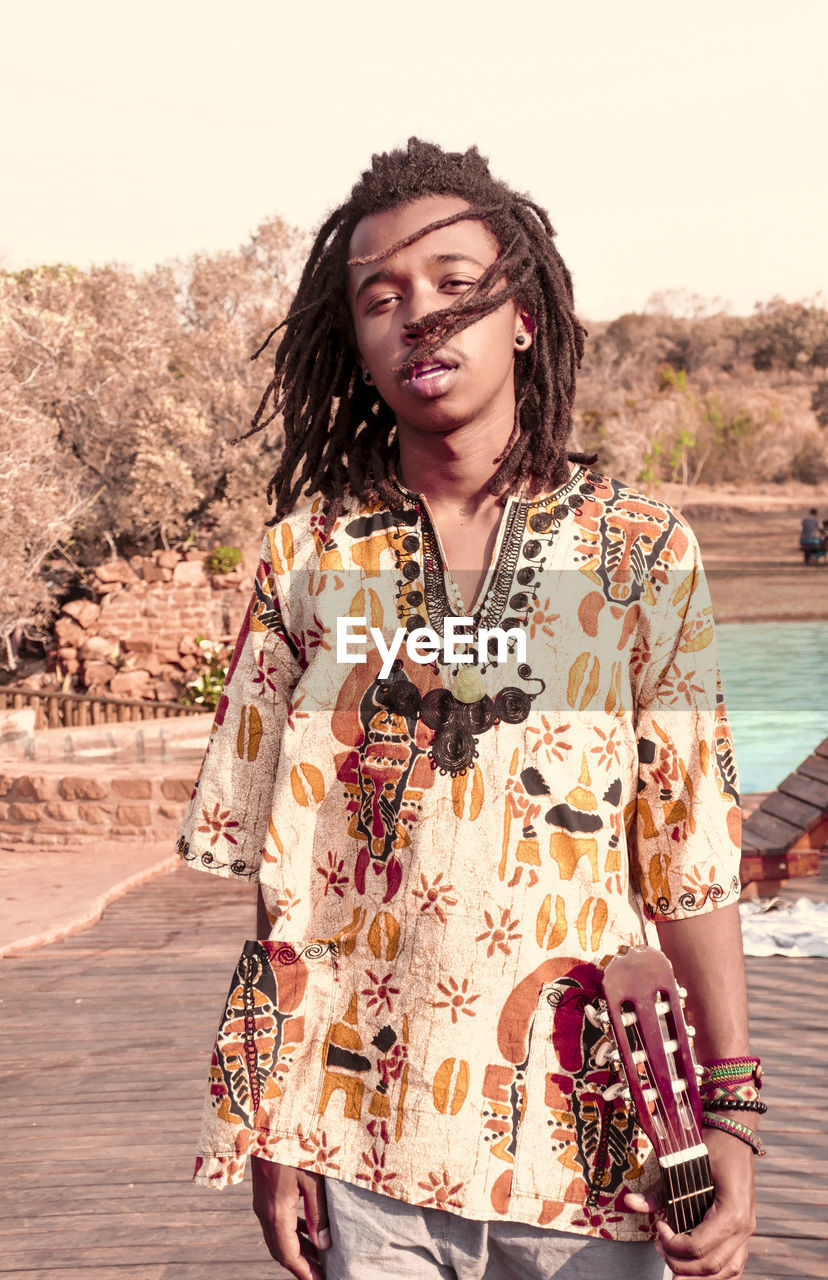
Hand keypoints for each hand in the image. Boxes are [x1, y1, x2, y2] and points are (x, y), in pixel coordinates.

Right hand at [251, 1155, 330, 1279]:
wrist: (265, 1121)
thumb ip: (318, 1212)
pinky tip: (307, 1231)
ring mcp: (261, 1203)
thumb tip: (323, 1244)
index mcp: (276, 1212)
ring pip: (277, 1238)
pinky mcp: (264, 1194)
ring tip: (320, 1258)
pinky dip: (292, 1233)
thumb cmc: (293, 1145)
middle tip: (323, 1275)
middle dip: (302, 1266)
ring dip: (297, 1250)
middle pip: (281, 1251)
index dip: (305, 1273)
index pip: (289, 1255)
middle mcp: (264, 1212)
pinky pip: (276, 1223)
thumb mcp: (312, 1178)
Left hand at [622, 1128, 755, 1277]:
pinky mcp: (744, 1231)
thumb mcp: (684, 1164)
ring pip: (728, 1271)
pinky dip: (718, 1275)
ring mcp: (747, 1231)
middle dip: (681, 1264)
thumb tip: (630, 1202)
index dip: (673, 1245)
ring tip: (675, 1270)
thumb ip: (660, 1190)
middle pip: (711, 1265)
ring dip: (699, 1276)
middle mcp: (744, 1227)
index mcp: (731, 1213)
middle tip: (659, 1250)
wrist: (735, 1132)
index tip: (659, 1229)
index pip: (698, 1247)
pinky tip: (699, 1274)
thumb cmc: (711, 1146)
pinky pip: (736, 1263)